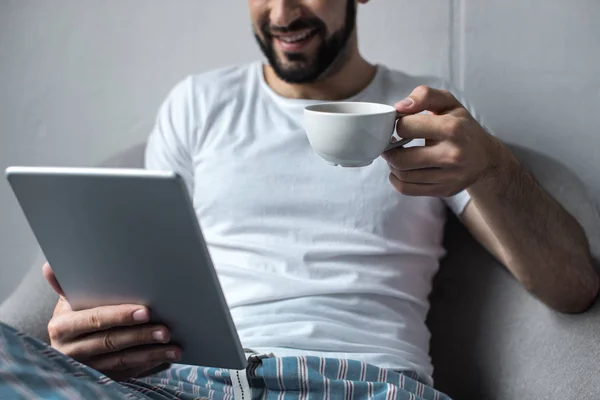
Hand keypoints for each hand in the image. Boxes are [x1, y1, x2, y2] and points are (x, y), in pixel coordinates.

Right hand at [43, 263, 180, 380]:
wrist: (69, 344)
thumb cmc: (76, 313)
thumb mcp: (69, 299)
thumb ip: (65, 284)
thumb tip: (50, 266)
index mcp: (62, 326)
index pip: (95, 319)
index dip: (120, 316)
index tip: (146, 312)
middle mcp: (71, 350)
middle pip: (111, 342)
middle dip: (141, 335)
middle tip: (166, 330)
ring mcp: (87, 367)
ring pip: (122, 360)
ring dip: (151, 353)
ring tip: (173, 346)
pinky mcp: (102, 378)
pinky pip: (128, 372)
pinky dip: (148, 364)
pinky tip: (166, 357)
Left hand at [383, 85, 501, 196]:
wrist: (485, 157)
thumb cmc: (462, 126)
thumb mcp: (448, 103)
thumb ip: (424, 95)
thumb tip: (399, 107)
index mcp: (451, 128)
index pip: (406, 127)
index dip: (397, 125)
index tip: (399, 125)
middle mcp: (452, 154)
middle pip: (401, 158)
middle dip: (388, 150)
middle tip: (389, 144)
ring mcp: (449, 176)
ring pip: (402, 176)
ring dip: (392, 165)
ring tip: (396, 155)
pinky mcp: (444, 190)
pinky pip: (407, 189)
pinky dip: (396, 180)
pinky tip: (401, 170)